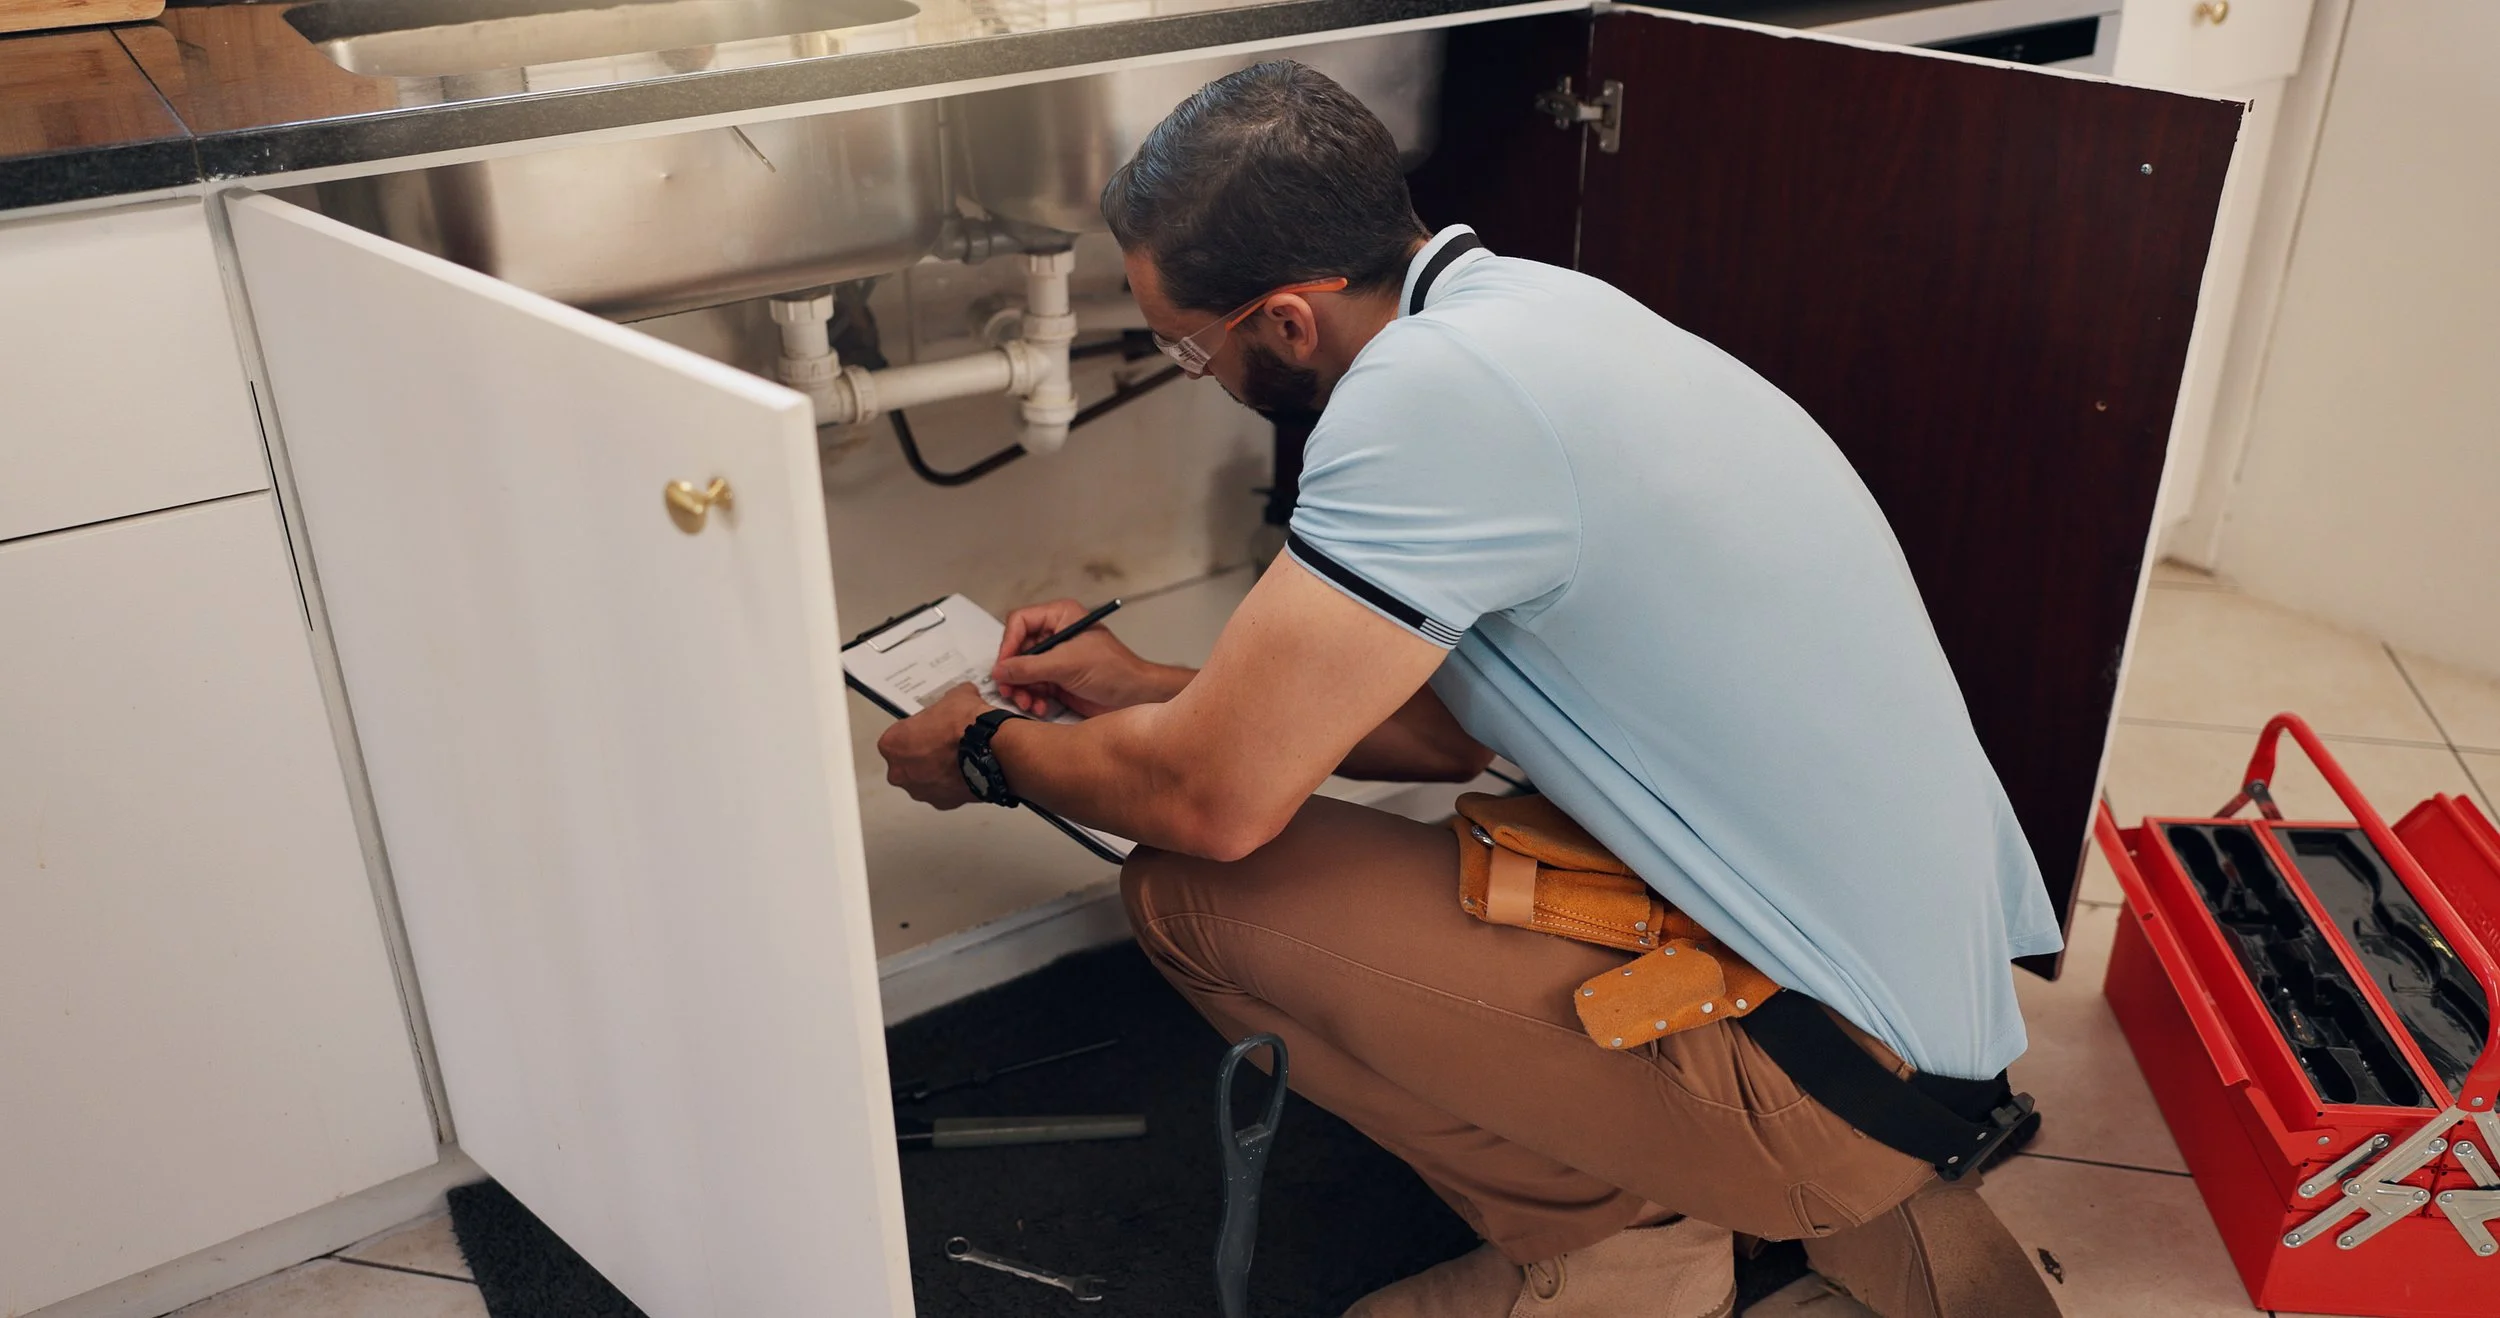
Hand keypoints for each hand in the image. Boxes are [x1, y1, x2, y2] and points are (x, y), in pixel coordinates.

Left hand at [875, 683, 993, 809]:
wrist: (990, 750)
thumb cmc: (964, 727)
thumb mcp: (957, 696)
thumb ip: (951, 699)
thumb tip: (963, 695)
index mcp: (892, 744)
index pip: (897, 737)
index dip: (916, 731)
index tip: (929, 728)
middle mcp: (900, 771)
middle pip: (907, 762)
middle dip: (922, 755)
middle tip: (942, 744)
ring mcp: (920, 790)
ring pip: (924, 780)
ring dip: (936, 772)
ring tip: (958, 758)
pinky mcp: (941, 803)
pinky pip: (943, 792)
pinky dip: (953, 784)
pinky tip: (966, 771)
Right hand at [992, 599, 1185, 717]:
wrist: (1135, 697)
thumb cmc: (1114, 670)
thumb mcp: (1067, 664)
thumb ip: (1030, 667)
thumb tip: (1000, 670)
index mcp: (1060, 616)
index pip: (1020, 622)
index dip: (1008, 644)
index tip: (1004, 667)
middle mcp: (1055, 634)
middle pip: (1017, 649)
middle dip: (1013, 672)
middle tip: (1010, 690)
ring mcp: (1055, 658)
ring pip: (1022, 671)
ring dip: (1021, 689)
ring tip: (1027, 702)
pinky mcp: (1057, 679)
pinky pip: (1033, 686)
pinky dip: (1032, 697)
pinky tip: (1039, 707)